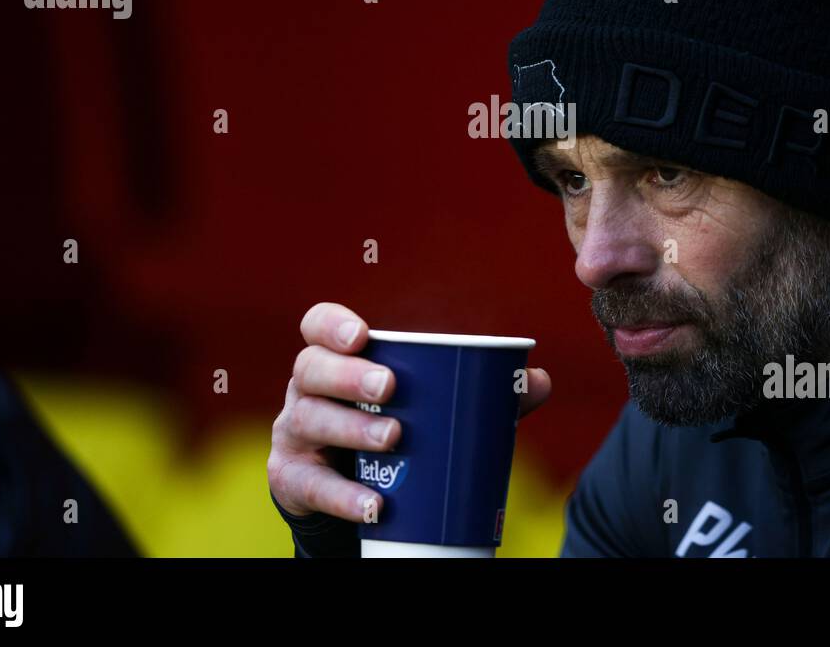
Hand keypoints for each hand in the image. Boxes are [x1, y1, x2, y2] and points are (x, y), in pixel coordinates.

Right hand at [267, 302, 551, 520]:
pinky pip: (313, 484)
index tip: (362, 333)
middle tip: (391, 387)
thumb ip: (481, 389)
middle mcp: (307, 389)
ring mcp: (294, 432)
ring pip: (311, 420)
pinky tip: (374, 504)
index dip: (332, 325)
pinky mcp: (294, 478)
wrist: (348, 488)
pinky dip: (344, 496)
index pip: (316, 326)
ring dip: (352, 428)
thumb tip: (535, 381)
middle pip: (311, 369)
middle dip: (348, 375)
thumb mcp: (425, 403)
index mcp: (336, 359)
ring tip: (394, 438)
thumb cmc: (391, 424)